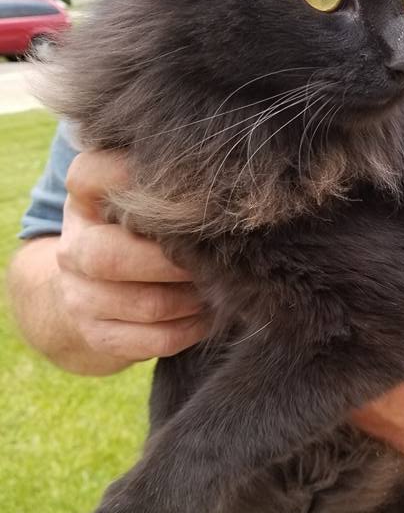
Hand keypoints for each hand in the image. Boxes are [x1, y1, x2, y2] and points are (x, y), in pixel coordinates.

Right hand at [56, 150, 209, 364]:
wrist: (88, 291)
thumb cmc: (131, 230)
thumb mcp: (133, 197)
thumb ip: (160, 180)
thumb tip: (219, 173)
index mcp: (82, 200)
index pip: (89, 176)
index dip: (130, 178)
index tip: (183, 187)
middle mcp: (74, 247)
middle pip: (113, 256)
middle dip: (176, 262)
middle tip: (216, 257)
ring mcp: (79, 296)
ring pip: (147, 304)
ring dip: (193, 298)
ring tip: (220, 286)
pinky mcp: (99, 335)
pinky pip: (156, 339)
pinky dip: (191, 329)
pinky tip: (207, 314)